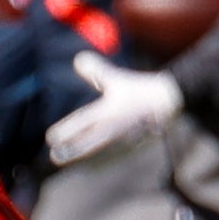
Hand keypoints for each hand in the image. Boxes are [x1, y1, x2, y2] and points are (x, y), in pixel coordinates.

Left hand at [44, 63, 186, 166]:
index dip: (66, 130)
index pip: (82, 122)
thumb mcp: (117, 79)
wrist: (168, 104)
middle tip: (53, 156)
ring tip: (61, 158)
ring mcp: (120, 139)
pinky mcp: (127, 146)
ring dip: (78, 155)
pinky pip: (106, 153)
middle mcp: (112, 128)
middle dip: (70, 150)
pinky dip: (94, 157)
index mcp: (108, 111)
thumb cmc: (141, 90)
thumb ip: (96, 71)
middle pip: (86, 142)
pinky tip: (86, 160)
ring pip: (95, 150)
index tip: (50, 137)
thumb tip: (77, 59)